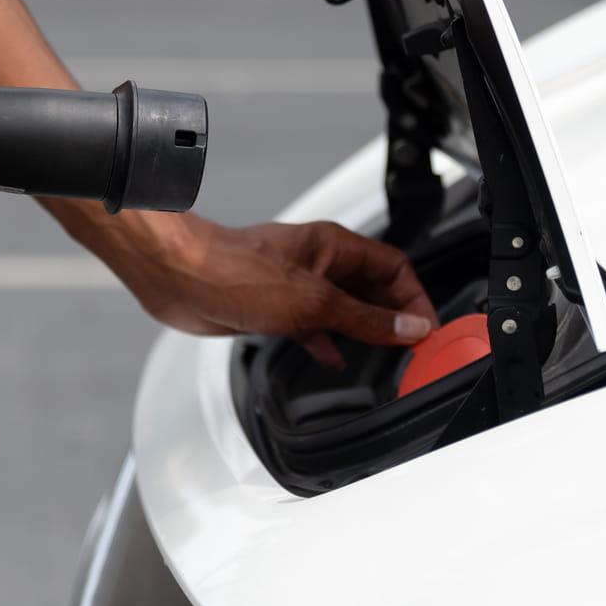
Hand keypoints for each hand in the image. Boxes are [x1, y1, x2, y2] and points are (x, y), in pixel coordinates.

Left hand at [61, 208, 438, 366]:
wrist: (178, 278)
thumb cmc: (233, 271)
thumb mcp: (313, 302)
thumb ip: (364, 318)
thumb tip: (408, 328)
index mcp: (334, 248)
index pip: (395, 268)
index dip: (415, 298)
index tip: (427, 328)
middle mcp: (317, 263)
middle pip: (371, 288)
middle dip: (392, 316)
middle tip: (411, 346)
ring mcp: (294, 285)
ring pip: (341, 308)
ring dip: (362, 330)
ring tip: (383, 356)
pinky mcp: (271, 307)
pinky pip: (311, 324)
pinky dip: (325, 340)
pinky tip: (332, 357)